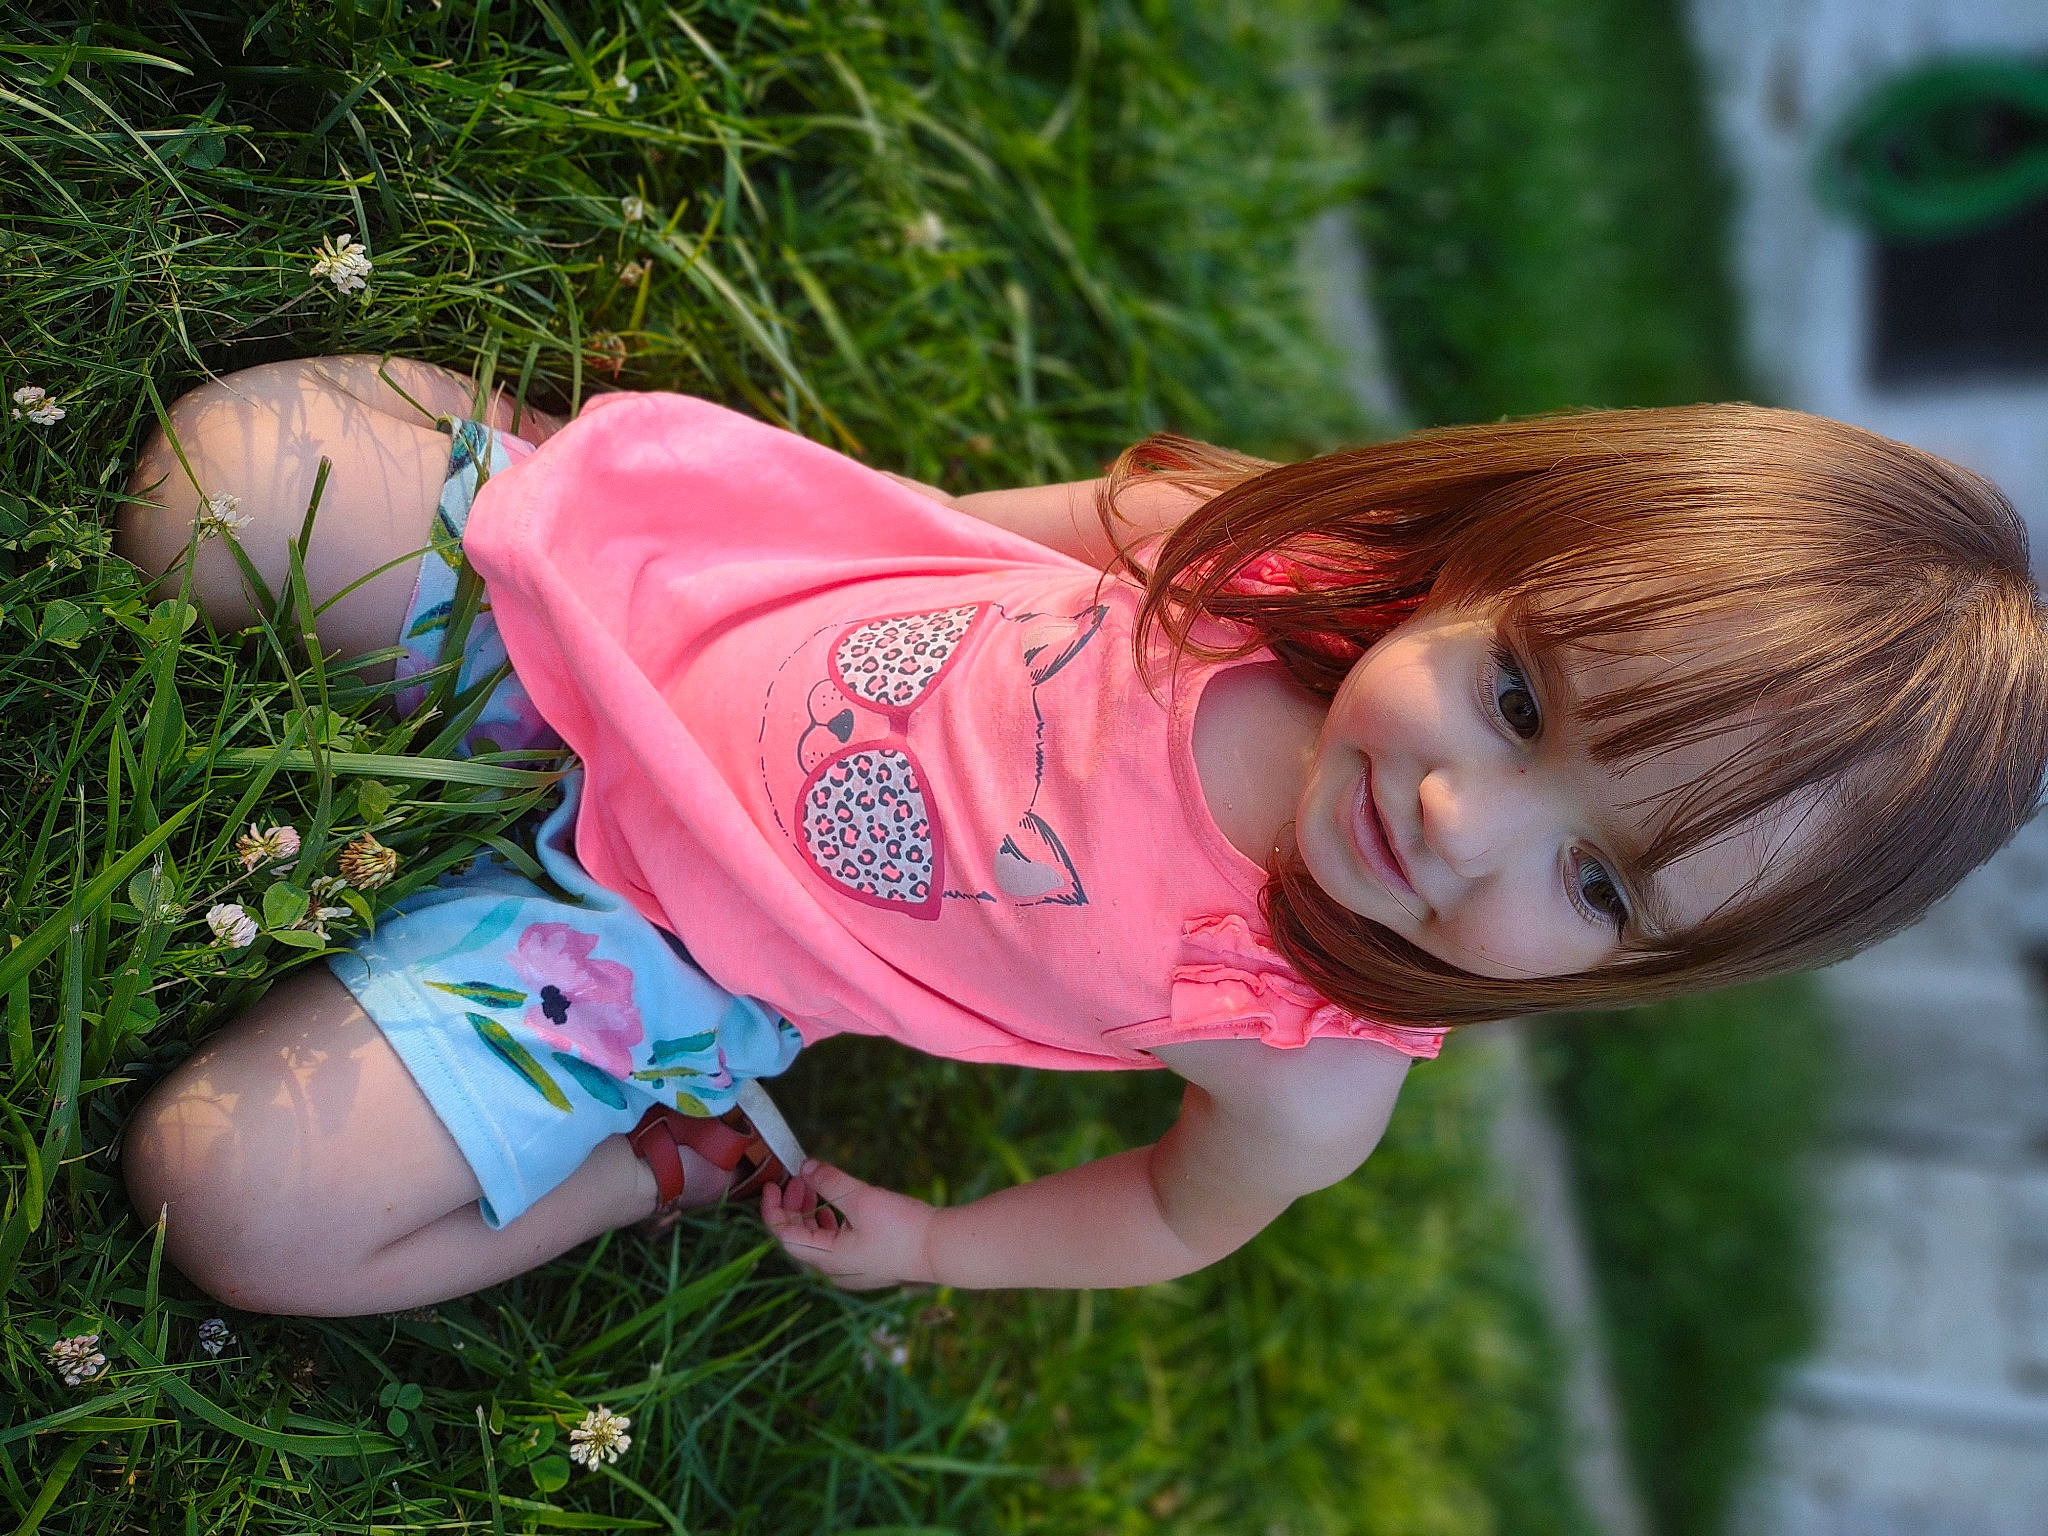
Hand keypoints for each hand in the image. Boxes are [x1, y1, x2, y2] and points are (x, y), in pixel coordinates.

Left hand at [761, 1160, 937, 1290]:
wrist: (941, 1249)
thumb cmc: (901, 1227)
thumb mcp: (860, 1198)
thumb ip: (830, 1182)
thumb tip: (805, 1167)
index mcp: (826, 1259)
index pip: (784, 1236)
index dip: (772, 1210)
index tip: (772, 1184)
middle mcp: (834, 1270)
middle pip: (799, 1239)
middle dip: (792, 1207)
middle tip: (796, 1179)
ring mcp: (851, 1270)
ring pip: (817, 1241)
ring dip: (810, 1213)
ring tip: (813, 1187)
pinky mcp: (867, 1264)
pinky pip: (835, 1244)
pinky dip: (828, 1223)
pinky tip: (835, 1207)